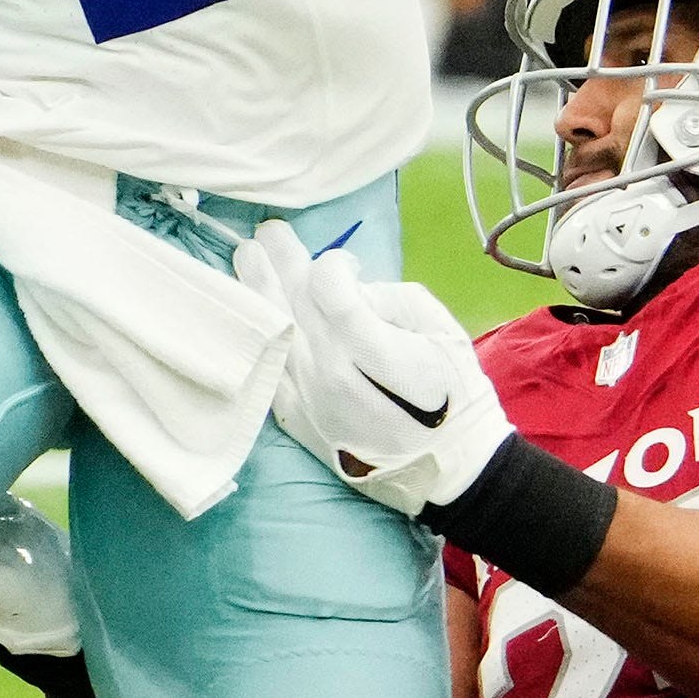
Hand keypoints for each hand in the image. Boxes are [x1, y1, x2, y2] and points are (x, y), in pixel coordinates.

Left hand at [234, 224, 510, 517]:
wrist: (443, 463)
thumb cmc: (452, 391)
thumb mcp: (442, 332)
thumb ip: (395, 300)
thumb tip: (350, 287)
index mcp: (380, 354)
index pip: (335, 294)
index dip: (334, 265)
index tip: (348, 262)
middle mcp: (335, 376)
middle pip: (295, 306)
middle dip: (279, 262)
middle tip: (268, 233)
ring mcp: (309, 399)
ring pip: (273, 333)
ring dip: (256, 290)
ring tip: (247, 257)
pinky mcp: (296, 416)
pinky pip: (266, 367)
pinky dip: (255, 335)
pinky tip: (246, 310)